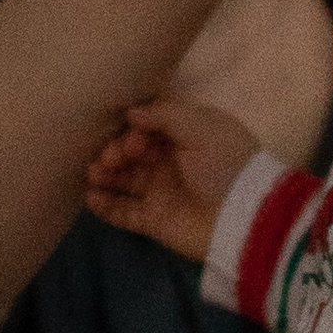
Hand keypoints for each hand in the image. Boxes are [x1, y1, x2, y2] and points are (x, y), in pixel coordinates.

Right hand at [85, 97, 258, 259]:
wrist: (242, 217)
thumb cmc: (224, 163)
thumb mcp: (201, 126)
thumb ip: (164, 113)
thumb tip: (132, 112)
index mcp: (187, 136)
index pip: (150, 125)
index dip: (134, 128)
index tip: (132, 137)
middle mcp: (172, 162)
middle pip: (132, 151)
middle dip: (115, 150)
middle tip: (111, 157)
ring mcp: (161, 192)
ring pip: (123, 179)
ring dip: (104, 174)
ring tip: (93, 173)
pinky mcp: (154, 220)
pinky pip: (122, 211)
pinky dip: (104, 205)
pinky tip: (91, 196)